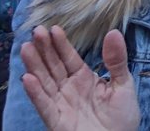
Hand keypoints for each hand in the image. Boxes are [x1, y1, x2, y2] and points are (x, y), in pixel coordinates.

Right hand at [20, 25, 139, 130]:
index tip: (53, 28)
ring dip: (35, 66)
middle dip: (44, 49)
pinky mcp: (57, 121)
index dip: (61, 44)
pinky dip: (35, 93)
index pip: (69, 58)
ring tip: (26, 48)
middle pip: (53, 66)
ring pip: (45, 82)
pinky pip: (44, 106)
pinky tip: (28, 79)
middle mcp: (69, 89)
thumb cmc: (122, 117)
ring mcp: (61, 104)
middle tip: (35, 31)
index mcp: (84, 78)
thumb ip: (116, 60)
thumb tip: (113, 32)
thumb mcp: (123, 84)